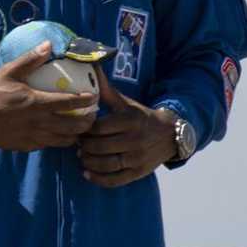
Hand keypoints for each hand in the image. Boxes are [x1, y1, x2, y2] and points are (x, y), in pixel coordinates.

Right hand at [0, 42, 97, 150]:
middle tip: (91, 115)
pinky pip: (49, 145)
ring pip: (65, 140)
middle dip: (88, 121)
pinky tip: (57, 133)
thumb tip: (48, 44)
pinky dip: (58, 140)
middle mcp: (40, 123)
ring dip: (75, 134)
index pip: (70, 103)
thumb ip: (30, 60)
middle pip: (74, 126)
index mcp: (37, 103)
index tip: (94, 97)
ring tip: (78, 126)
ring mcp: (34, 137)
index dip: (87, 100)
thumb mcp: (9, 72)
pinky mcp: (28, 146)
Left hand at [78, 67, 176, 187]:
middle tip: (77, 144)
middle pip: (100, 147)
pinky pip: (116, 179)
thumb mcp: (125, 103)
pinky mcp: (139, 172)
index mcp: (129, 121)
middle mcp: (134, 140)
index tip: (77, 128)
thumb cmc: (140, 117)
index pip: (99, 128)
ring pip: (107, 164)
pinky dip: (99, 179)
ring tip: (81, 156)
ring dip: (88, 162)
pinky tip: (87, 173)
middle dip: (84, 146)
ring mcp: (137, 158)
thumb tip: (90, 67)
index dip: (84, 130)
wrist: (170, 135)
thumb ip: (106, 91)